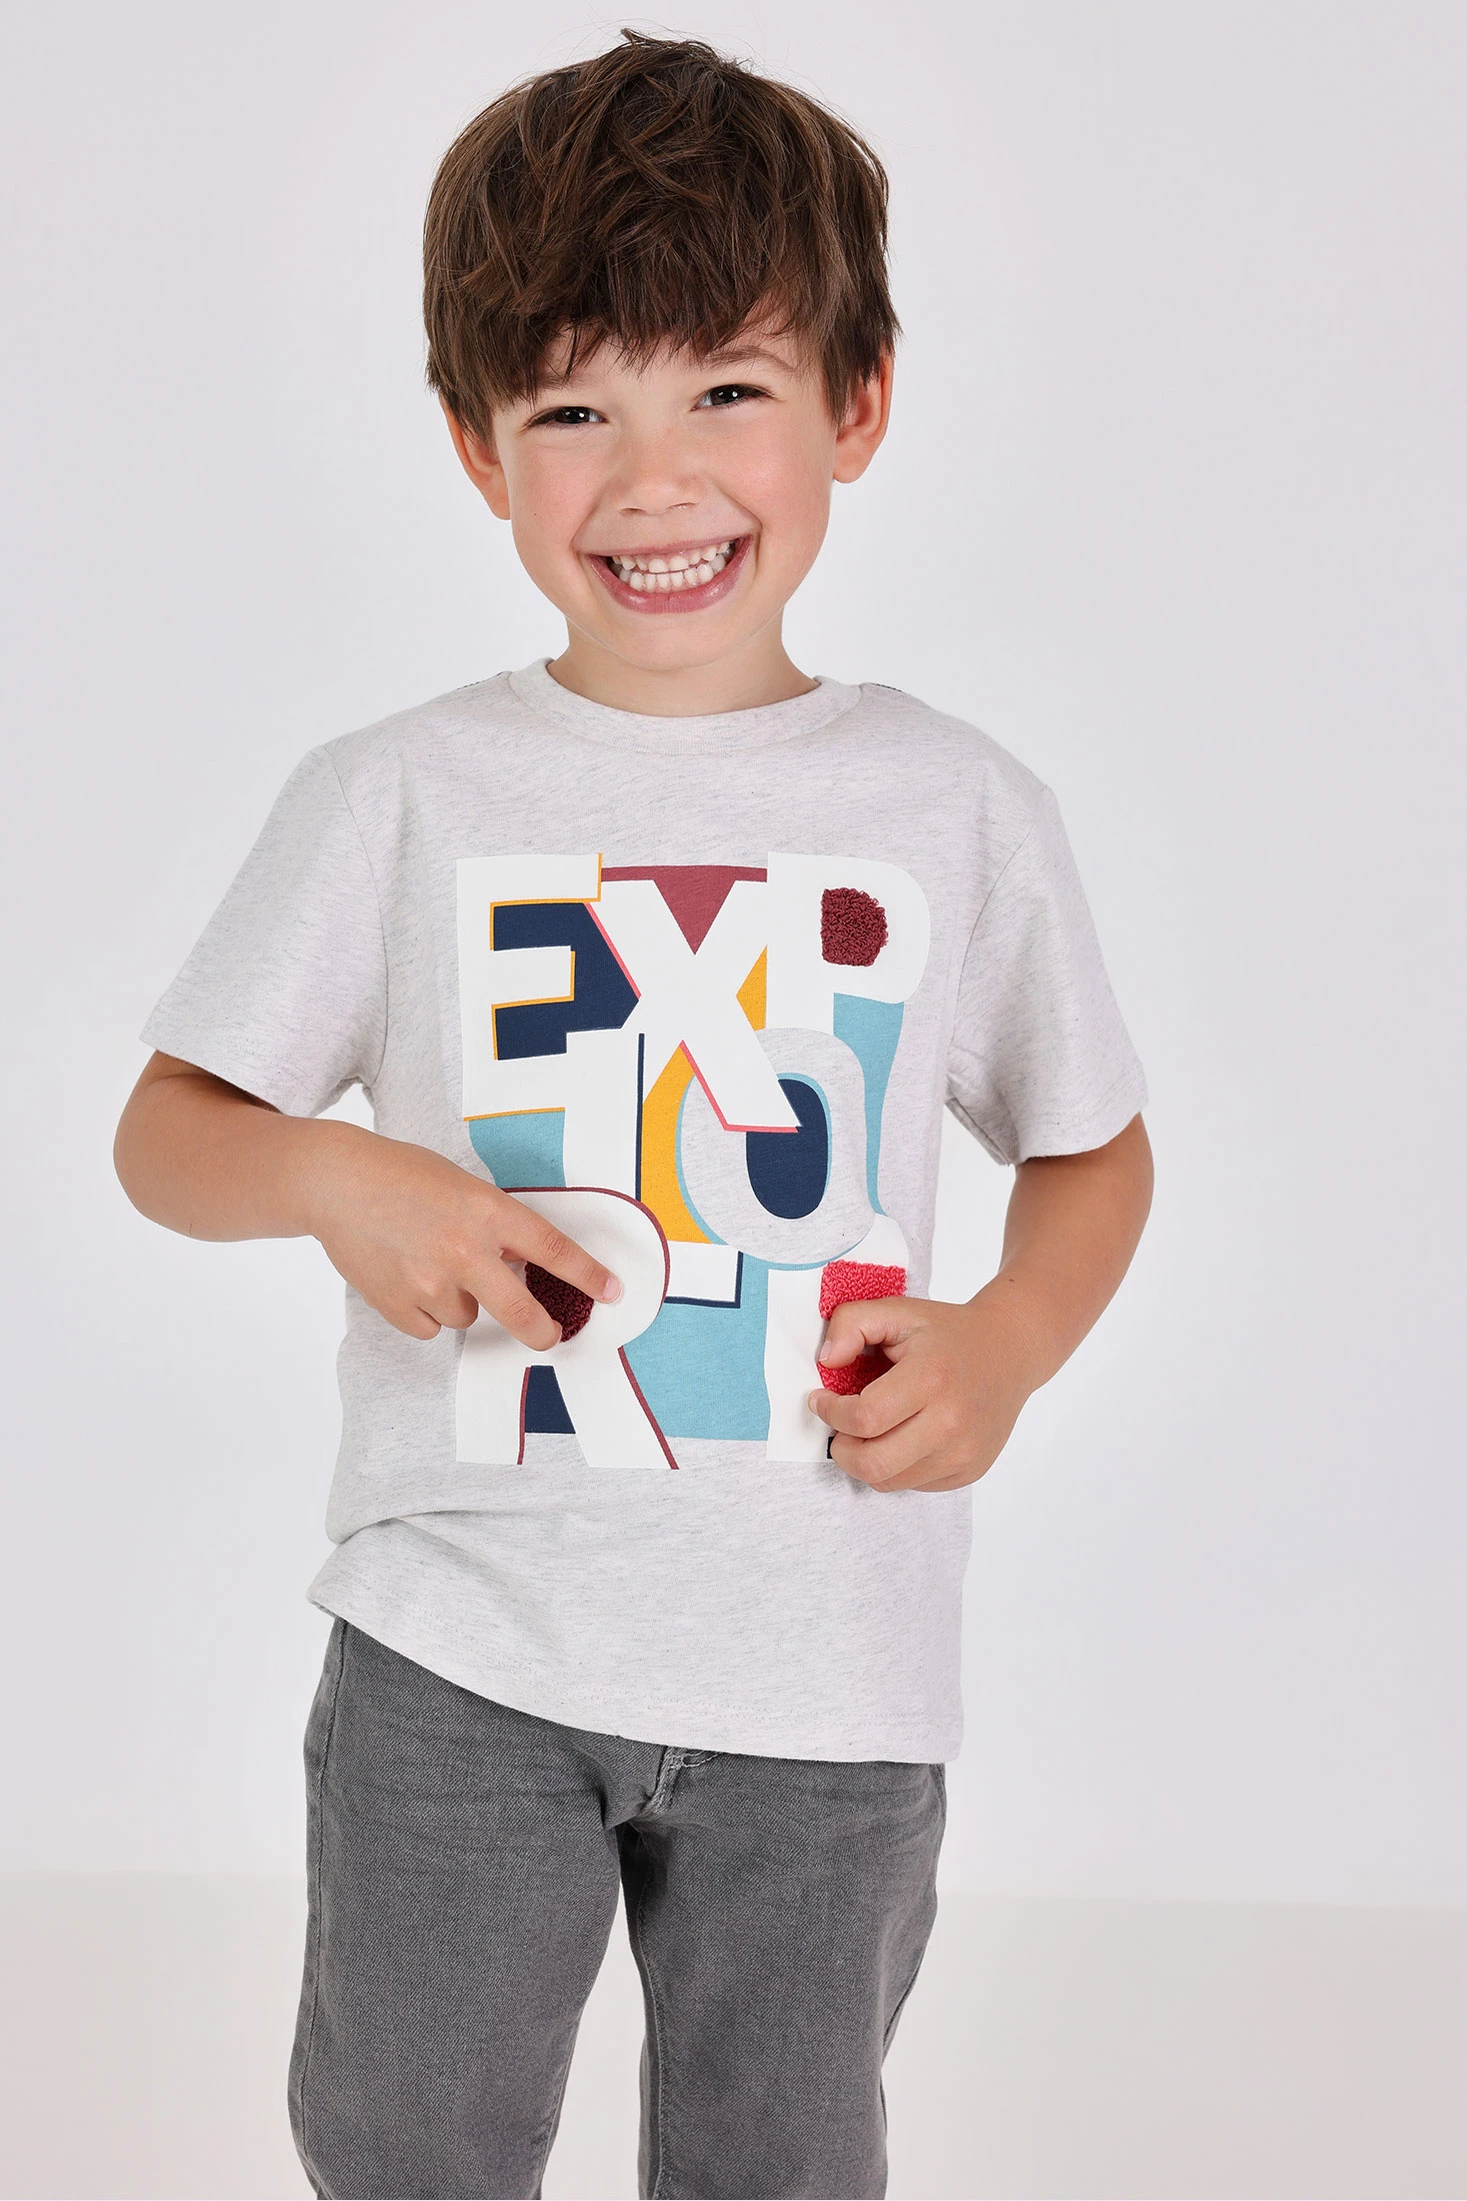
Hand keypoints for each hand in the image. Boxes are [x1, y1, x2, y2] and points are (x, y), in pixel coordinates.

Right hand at [302, 1126, 620, 1349]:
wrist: (336, 1182)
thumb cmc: (402, 1176)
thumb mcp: (464, 1187)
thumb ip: (494, 1226)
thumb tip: (520, 1268)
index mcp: (487, 1211)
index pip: (551, 1250)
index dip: (587, 1275)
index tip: (611, 1291)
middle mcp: (463, 1250)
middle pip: (520, 1311)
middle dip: (543, 1331)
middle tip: (551, 1336)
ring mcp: (428, 1281)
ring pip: (467, 1317)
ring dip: (460, 1301)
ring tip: (428, 1262)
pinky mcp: (397, 1304)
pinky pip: (429, 1327)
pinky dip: (425, 1311)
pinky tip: (406, 1276)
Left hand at [806, 1286, 1041, 1491]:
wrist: (1011, 1351)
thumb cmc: (948, 1333)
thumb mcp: (897, 1310)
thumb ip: (851, 1323)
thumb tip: (826, 1360)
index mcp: (932, 1378)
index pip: (864, 1418)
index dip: (830, 1412)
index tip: (821, 1400)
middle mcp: (952, 1423)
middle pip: (872, 1463)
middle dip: (841, 1448)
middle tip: (839, 1428)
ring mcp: (964, 1453)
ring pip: (888, 1481)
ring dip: (865, 1460)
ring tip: (869, 1430)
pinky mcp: (969, 1471)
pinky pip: (913, 1484)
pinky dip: (895, 1467)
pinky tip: (901, 1437)